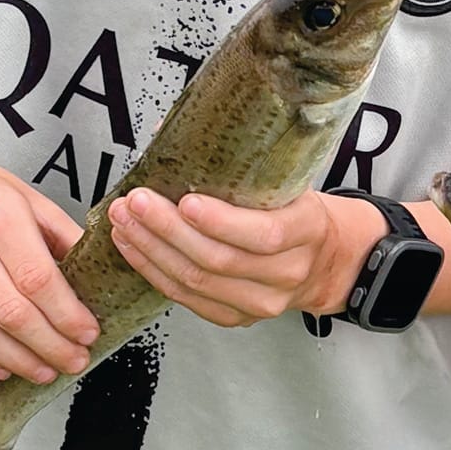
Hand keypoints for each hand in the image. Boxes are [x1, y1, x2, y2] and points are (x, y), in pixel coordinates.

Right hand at [0, 137, 97, 383]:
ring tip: (43, 369)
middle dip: (50, 346)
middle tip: (73, 360)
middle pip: (10, 313)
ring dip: (16, 362)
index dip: (68, 316)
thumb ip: (63, 238)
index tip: (88, 334)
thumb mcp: (27, 199)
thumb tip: (97, 284)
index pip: (38, 280)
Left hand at [106, 187, 383, 325]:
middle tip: (135, 202)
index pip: (264, 235)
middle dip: (168, 230)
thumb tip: (173, 131)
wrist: (326, 261)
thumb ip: (243, 162)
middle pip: (219, 260)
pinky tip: (132, 247)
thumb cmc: (298, 211)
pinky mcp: (236, 318)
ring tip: (124, 221)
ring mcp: (261, 303)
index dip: (220, 222)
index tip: (184, 200)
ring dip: (151, 250)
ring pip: (196, 282)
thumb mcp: (289, 181)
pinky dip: (154, 272)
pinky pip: (187, 299)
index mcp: (307, 231)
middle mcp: (287, 273)